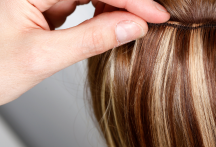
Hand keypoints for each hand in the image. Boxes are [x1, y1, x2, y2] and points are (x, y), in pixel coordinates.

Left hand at [0, 0, 169, 104]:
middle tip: (150, 20)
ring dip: (115, 8)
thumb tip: (133, 26)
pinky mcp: (49, 3)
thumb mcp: (44, 57)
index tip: (157, 15)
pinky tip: (108, 25)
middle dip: (126, 2)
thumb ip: (91, 40)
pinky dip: (101, 14)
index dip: (132, 0)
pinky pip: (84, 2)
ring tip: (131, 25)